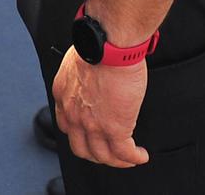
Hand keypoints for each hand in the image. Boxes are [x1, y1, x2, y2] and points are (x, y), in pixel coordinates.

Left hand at [50, 47, 148, 168]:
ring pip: (103, 156)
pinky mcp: (115, 128)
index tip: (91, 134)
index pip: (66, 125)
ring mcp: (93, 125)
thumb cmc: (97, 43)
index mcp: (63, 95)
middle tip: (108, 152)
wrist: (108, 45)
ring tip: (129, 158)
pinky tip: (141, 156)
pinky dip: (133, 158)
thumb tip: (94, 74)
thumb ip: (82, 74)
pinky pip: (124, 153)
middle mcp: (74, 114)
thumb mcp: (78, 60)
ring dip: (117, 160)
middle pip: (82, 148)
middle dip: (96, 154)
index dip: (80, 134)